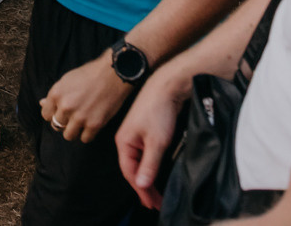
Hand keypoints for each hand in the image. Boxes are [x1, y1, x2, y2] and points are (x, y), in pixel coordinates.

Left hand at [41, 51, 131, 143]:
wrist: (113, 73)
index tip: (62, 113)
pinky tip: (92, 124)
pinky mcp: (94, 124)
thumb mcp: (67, 80)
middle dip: (64, 122)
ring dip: (74, 130)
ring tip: (82, 122)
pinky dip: (88, 134)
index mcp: (56, 94)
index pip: (46, 115)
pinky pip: (85, 139)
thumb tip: (41, 104)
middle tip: (74, 116)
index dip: (54, 114)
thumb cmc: (90, 74)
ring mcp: (79, 117)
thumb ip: (55, 95)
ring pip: (68, 135)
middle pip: (56, 126)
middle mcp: (65, 106)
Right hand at [116, 67, 193, 208]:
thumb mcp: (156, 142)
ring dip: (148, 179)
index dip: (141, 190)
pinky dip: (150, 167)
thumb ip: (149, 165)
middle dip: (144, 188)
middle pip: (133, 170)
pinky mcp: (145, 131)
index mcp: (124, 142)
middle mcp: (126, 140)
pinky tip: (155, 174)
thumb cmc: (159, 111)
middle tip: (156, 203)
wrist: (167, 86)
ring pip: (139, 163)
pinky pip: (145, 155)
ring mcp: (135, 135)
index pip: (130, 172)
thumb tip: (140, 185)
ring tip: (157, 194)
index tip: (152, 203)